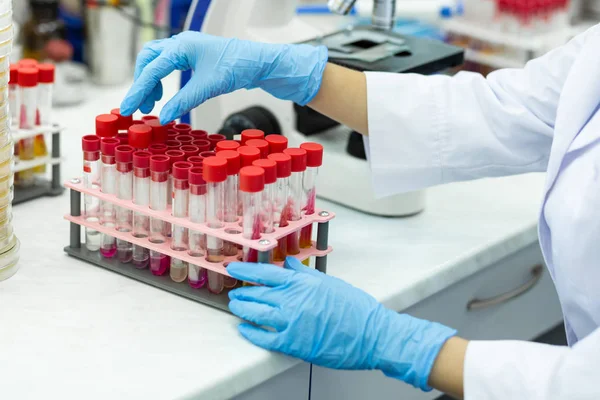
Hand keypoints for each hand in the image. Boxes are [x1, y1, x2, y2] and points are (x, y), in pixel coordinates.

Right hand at [120, 31, 327, 123]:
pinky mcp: (194, 56)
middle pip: (148, 60)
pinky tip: (166, 93)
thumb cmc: (238, 67)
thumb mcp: (208, 88)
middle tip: (141, 107)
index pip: (151, 69)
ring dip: (151, 81)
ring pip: (156, 60)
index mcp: (182, 46)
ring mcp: (187, 48)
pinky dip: (162, 79)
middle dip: (142, 83)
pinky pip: (168, 64)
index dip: (137, 91)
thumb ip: (183, 102)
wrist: (260, 62)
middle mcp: (181, 43)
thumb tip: (163, 118)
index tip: (127, 108)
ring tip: (152, 102)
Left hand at [227, 258, 456, 390]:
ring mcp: (291, 322)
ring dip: (243, 309)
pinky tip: (245, 330)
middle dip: (242, 292)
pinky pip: (265, 338)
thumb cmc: (356, 308)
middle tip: (235, 292)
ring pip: (256, 313)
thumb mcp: (330, 282)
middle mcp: (293, 300)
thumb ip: (306, 274)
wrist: (372, 334)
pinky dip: (252, 334)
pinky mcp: (293, 343)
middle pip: (257, 293)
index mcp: (302, 282)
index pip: (265, 272)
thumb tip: (289, 265)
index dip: (245, 270)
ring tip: (236, 307)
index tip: (233, 268)